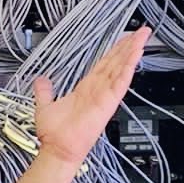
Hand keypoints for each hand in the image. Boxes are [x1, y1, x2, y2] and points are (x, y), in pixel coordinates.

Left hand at [32, 28, 150, 169]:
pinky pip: (120, 83)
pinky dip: (128, 68)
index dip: (115, 51)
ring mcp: (104, 96)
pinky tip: (135, 56)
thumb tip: (41, 80)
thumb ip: (44, 91)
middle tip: (141, 32)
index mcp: (86, 89)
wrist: (57, 150)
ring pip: (120, 69)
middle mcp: (98, 90)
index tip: (124, 39)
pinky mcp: (107, 103)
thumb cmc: (55, 135)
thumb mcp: (45, 106)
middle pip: (116, 63)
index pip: (104, 64)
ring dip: (131, 53)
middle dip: (128, 46)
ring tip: (142, 38)